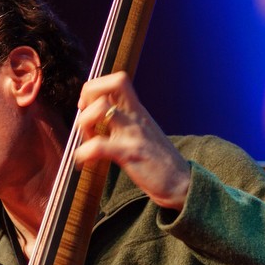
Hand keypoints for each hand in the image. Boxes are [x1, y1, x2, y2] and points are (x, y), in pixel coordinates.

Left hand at [75, 72, 190, 210]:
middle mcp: (136, 117)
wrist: (181, 184)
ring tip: (88, 142)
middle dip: (88, 96)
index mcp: (138, 111)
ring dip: (85, 124)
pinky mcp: (129, 154)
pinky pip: (98, 146)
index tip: (88, 106)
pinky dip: (83, 153)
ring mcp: (133, 134)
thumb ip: (125, 123)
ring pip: (100, 109)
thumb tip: (100, 120)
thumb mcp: (143, 134)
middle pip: (112, 83)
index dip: (97, 88)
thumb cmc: (160, 163)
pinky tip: (83, 162)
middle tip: (88, 119)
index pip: (117, 81)